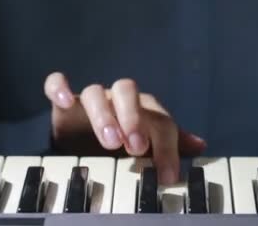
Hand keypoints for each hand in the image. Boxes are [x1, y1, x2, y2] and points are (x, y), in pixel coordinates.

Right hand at [43, 73, 206, 183]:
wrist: (85, 141)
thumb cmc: (124, 141)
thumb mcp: (149, 146)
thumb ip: (172, 144)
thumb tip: (201, 145)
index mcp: (144, 109)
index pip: (160, 120)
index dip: (166, 146)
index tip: (166, 174)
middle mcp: (119, 100)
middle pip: (128, 92)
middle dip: (133, 118)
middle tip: (135, 147)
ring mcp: (92, 100)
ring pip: (96, 92)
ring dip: (104, 114)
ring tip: (110, 141)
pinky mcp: (64, 103)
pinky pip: (56, 83)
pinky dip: (58, 87)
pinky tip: (64, 101)